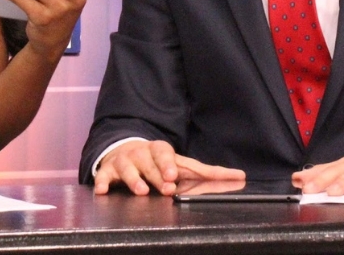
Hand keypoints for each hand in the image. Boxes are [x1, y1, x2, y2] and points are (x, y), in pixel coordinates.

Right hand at [94, 140, 245, 195]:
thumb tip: (241, 177)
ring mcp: (126, 161)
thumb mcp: (182, 166)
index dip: (171, 165)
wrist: (124, 152)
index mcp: (163, 151)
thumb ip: (208, 174)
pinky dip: (102, 181)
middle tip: (166, 186)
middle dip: (157, 173)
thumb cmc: (160, 164)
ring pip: (128, 168)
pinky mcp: (109, 171)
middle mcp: (143, 153)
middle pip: (151, 160)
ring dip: (134, 179)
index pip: (169, 155)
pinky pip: (104, 176)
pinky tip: (103, 190)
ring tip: (141, 191)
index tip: (175, 176)